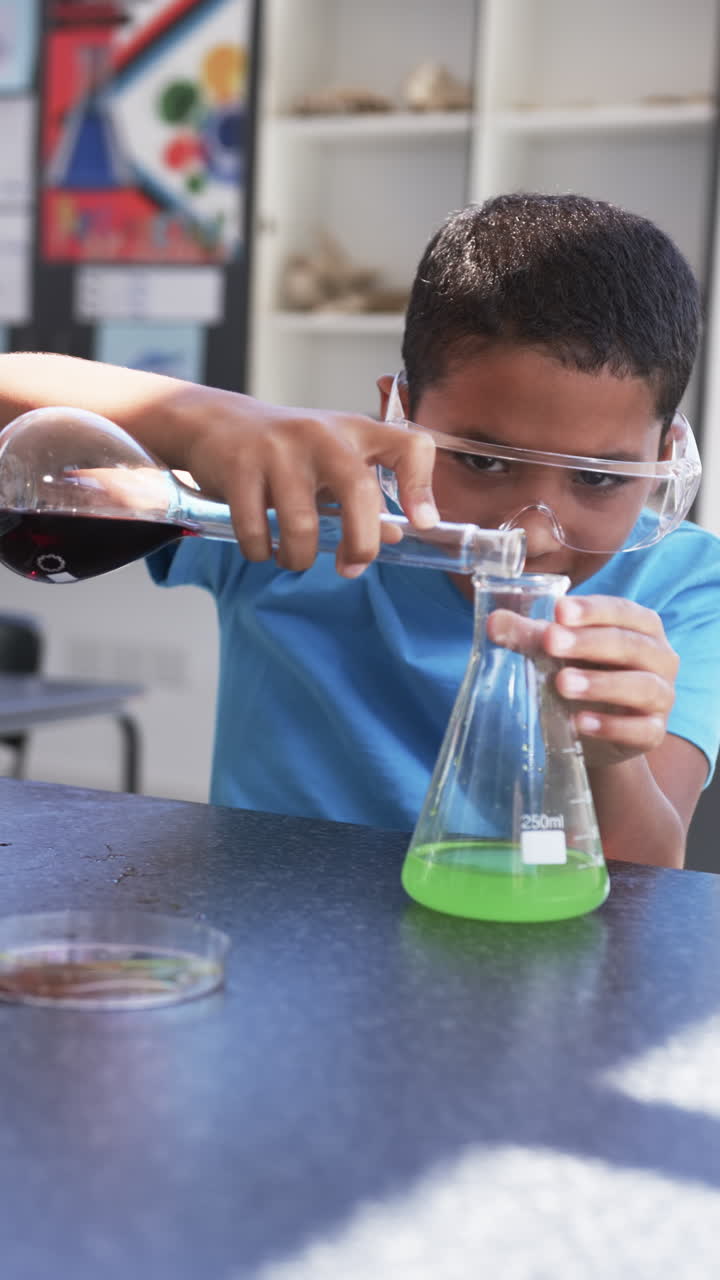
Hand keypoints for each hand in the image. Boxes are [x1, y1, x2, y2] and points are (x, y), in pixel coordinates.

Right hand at [174, 388, 438, 575]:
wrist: (215, 422)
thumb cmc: (285, 450)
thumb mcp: (331, 463)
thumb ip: (364, 497)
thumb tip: (395, 536)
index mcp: (355, 431)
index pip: (409, 445)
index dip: (422, 486)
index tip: (421, 524)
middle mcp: (322, 434)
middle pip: (358, 491)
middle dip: (360, 543)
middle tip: (351, 567)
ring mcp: (278, 448)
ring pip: (301, 525)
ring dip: (298, 558)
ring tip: (292, 558)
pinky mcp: (240, 465)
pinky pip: (256, 530)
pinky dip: (260, 551)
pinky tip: (262, 546)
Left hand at [487, 594, 678, 767]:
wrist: (590, 730)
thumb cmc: (580, 673)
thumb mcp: (554, 652)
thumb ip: (529, 635)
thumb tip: (493, 622)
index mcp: (640, 626)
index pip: (622, 611)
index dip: (592, 610)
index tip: (559, 611)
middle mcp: (660, 657)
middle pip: (631, 645)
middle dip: (590, 642)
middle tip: (551, 642)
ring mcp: (662, 696)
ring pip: (641, 686)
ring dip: (601, 683)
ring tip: (562, 684)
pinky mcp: (654, 733)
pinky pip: (641, 729)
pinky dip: (612, 726)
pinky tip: (581, 723)